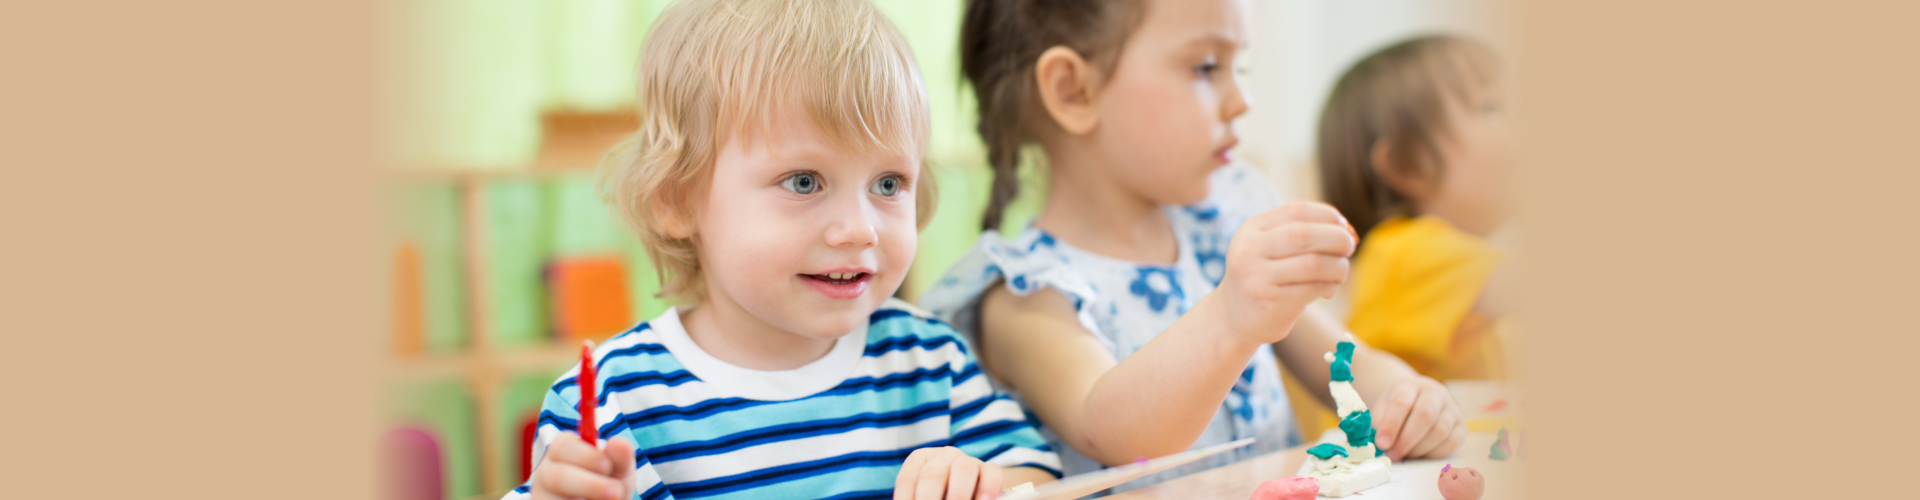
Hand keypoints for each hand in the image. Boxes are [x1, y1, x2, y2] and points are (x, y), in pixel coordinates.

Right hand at [531, 434, 636, 499]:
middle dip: (590, 484)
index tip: (608, 466)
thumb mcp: (619, 470)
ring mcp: (544, 495)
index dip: (587, 456)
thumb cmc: (609, 484)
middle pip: (557, 476)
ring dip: (586, 499)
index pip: (562, 446)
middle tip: (616, 491)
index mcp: (562, 450)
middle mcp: (547, 472)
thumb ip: (620, 457)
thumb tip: (619, 442)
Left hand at [894, 446, 1002, 499]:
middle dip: (929, 499)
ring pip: (964, 468)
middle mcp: (942, 456)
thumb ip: (920, 498)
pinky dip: (988, 488)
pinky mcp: (989, 469)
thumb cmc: (939, 496)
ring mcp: (968, 460)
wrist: (970, 491)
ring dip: (958, 494)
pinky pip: (992, 472)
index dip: (906, 499)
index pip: (907, 480)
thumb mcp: (926, 496)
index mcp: (920, 461)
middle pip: (932, 475)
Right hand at [1217, 202, 1356, 345]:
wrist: (1233, 317)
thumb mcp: (1268, 247)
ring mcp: (1258, 278)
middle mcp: (1250, 251)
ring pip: (1314, 264)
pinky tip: (1327, 289)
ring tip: (1340, 271)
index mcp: (1251, 229)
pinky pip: (1314, 288)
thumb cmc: (1264, 276)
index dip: (1327, 215)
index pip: (1296, 211)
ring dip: (1339, 266)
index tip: (1343, 226)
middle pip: (1305, 235)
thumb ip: (1300, 233)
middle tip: (1349, 246)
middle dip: (1338, 238)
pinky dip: (1330, 286)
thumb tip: (1347, 231)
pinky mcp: (1271, 303)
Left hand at [1372, 375, 1466, 460]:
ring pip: (1440, 431)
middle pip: (1425, 415)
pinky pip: (1452, 443)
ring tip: (1404, 454)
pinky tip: (1421, 454)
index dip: (1391, 425)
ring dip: (1419, 449)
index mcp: (1411, 384)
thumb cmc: (1395, 409)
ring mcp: (1452, 408)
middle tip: (1393, 455)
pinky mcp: (1462, 425)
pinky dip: (1434, 453)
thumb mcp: (1382, 409)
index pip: (1402, 401)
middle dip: (1406, 440)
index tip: (1381, 444)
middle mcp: (1435, 392)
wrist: (1415, 401)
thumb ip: (1380, 425)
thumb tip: (1382, 445)